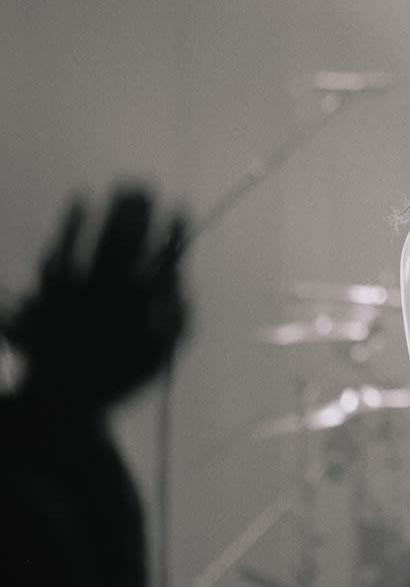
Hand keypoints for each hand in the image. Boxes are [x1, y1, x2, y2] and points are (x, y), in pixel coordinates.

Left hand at [7, 187, 187, 408]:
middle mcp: (110, 297)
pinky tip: (81, 198)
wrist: (59, 400)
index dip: (173, 234)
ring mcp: (77, 292)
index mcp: (140, 312)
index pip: (162, 263)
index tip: (180, 209)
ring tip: (125, 186)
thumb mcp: (158, 359)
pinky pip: (61, 251)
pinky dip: (71, 224)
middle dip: (140, 214)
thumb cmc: (116, 376)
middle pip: (129, 246)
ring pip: (99, 243)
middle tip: (147, 187)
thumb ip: (176, 324)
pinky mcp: (50, 290)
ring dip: (113, 213)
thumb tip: (182, 287)